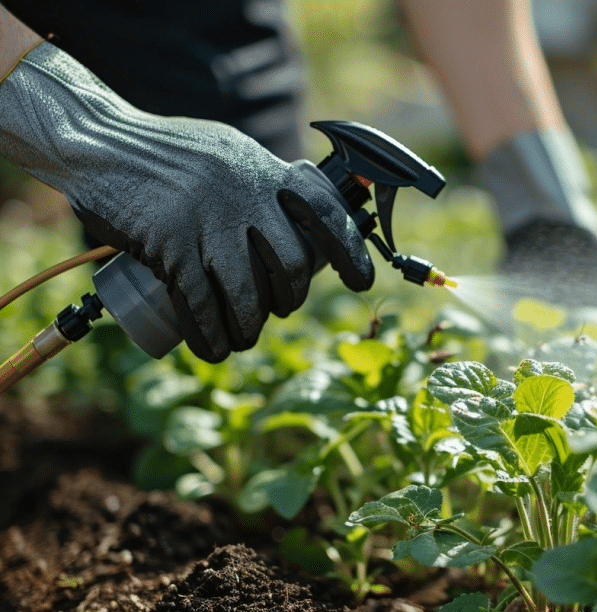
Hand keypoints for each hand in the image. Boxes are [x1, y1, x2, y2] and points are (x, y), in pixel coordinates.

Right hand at [0, 42, 373, 361]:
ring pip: (249, 294)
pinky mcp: (170, 243)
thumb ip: (262, 181)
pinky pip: (201, 305)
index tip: (363, 281)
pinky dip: (210, 335)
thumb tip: (303, 220)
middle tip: (277, 309)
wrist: (96, 141)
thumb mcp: (228, 151)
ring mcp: (209, 219)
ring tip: (242, 338)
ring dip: (250, 328)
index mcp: (265, 169)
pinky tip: (213, 349)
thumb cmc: (165, 151)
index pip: (326, 212)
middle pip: (291, 265)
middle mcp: (245, 193)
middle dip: (289, 298)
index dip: (350, 251)